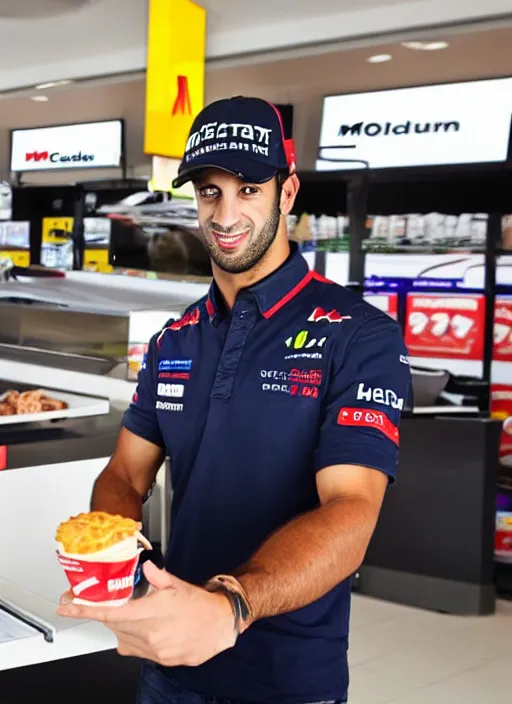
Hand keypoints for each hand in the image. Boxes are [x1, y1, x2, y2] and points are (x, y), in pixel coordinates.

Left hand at [56, 561, 236, 666]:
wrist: (220, 625)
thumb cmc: (200, 605)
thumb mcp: (177, 584)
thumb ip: (157, 577)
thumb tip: (147, 569)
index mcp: (152, 612)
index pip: (111, 613)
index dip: (87, 610)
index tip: (69, 607)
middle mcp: (150, 633)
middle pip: (113, 626)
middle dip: (104, 615)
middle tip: (96, 605)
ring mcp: (154, 649)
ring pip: (122, 639)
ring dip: (118, 626)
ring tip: (130, 614)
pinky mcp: (159, 659)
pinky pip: (134, 650)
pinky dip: (130, 638)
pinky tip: (140, 629)